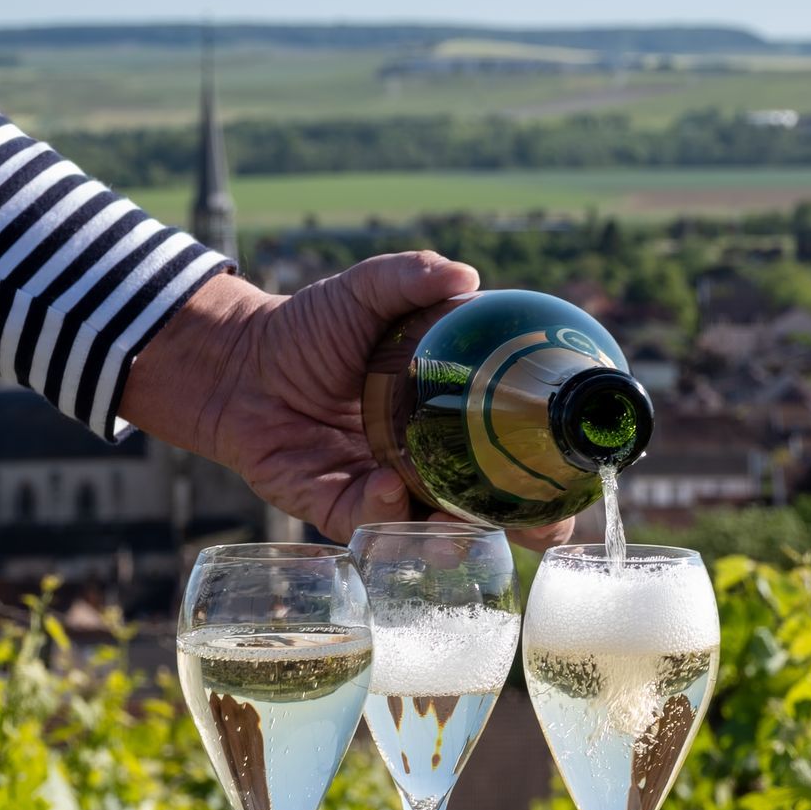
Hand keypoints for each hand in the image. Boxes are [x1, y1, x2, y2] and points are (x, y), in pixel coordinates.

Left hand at [121, 252, 577, 548]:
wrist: (235, 358)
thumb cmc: (308, 327)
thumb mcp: (365, 293)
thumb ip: (411, 279)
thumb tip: (467, 276)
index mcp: (444, 421)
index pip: (509, 457)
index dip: (545, 479)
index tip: (575, 482)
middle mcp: (420, 464)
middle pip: (485, 511)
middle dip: (520, 528)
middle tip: (544, 529)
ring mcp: (378, 491)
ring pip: (429, 532)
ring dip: (452, 533)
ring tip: (463, 520)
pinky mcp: (330, 507)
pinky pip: (367, 524)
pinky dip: (384, 513)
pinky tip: (390, 487)